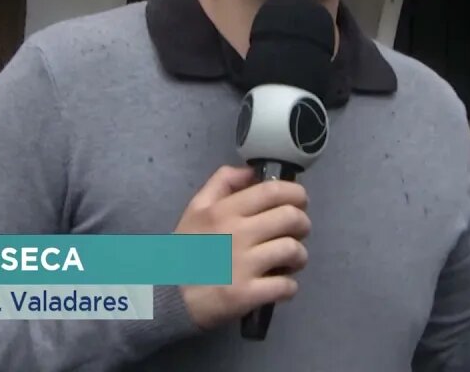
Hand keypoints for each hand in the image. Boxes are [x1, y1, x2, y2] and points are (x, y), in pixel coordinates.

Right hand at [173, 166, 311, 329]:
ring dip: (299, 256)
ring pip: (293, 251)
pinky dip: (290, 287)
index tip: (300, 201)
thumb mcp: (195, 209)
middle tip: (298, 232)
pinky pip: (286, 286)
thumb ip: (221, 183)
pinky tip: (281, 285)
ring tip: (292, 261)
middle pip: (290, 218)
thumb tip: (251, 171)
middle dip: (303, 224)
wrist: (166, 297)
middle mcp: (236, 234)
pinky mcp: (247, 294)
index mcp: (224, 210)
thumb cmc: (186, 250)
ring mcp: (243, 265)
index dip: (296, 193)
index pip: (273, 191)